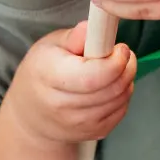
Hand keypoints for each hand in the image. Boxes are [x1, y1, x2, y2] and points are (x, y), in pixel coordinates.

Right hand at [6, 21, 135, 144]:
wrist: (32, 115)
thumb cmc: (41, 73)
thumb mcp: (49, 46)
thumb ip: (73, 37)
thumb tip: (92, 27)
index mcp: (49, 77)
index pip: (94, 76)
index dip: (115, 61)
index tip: (119, 47)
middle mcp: (63, 106)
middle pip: (112, 88)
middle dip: (126, 66)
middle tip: (121, 53)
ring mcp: (80, 124)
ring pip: (121, 98)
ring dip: (126, 79)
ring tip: (115, 67)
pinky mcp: (95, 133)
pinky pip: (122, 110)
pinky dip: (123, 94)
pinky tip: (111, 84)